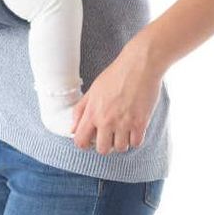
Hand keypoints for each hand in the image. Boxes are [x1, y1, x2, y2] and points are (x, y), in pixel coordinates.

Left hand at [70, 33, 162, 154]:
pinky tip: (134, 127)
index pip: (81, 141)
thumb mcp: (93, 90)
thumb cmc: (116, 74)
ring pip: (120, 148)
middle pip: (102, 149)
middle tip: (110, 135)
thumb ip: (81, 110)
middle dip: (106, 145)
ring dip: (122, 141)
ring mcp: (124, 123)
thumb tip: (72, 129)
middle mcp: (107, 120)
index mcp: (92, 112)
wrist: (140, 65)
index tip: (91, 140)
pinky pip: (136, 143)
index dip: (85, 144)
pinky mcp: (140, 122)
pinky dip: (135, 138)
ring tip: (124, 129)